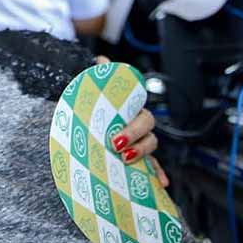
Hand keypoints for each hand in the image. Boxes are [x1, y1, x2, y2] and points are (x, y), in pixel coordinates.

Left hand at [92, 56, 168, 185]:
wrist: (80, 118)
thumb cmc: (89, 105)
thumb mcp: (90, 93)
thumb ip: (96, 77)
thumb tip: (101, 59)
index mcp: (128, 107)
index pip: (140, 113)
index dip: (134, 127)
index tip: (117, 138)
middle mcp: (135, 123)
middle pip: (147, 128)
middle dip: (134, 137)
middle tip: (115, 146)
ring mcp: (136, 140)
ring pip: (150, 145)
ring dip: (143, 154)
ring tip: (127, 161)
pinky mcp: (134, 156)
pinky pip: (151, 165)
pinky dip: (158, 173)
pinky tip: (162, 182)